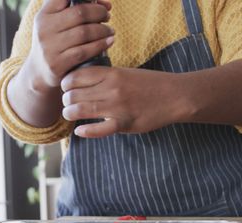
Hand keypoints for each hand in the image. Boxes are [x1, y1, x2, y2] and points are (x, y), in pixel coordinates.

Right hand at [28, 0, 114, 89]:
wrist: (39, 72)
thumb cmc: (54, 42)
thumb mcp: (55, 22)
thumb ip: (73, 9)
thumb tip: (105, 4)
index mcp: (44, 15)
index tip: (100, 4)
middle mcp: (44, 29)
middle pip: (79, 13)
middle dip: (99, 13)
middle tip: (107, 17)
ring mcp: (49, 48)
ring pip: (84, 33)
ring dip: (103, 30)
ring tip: (110, 31)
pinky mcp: (57, 64)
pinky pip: (84, 51)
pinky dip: (100, 45)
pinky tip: (109, 42)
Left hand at [61, 67, 193, 137]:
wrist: (175, 96)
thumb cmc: (149, 83)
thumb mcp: (125, 72)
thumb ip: (104, 76)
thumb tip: (80, 80)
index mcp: (111, 73)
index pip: (76, 76)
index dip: (66, 83)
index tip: (66, 88)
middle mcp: (111, 89)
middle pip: (74, 94)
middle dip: (66, 100)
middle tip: (67, 103)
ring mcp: (117, 107)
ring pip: (81, 110)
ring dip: (70, 114)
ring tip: (71, 115)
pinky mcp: (124, 124)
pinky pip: (98, 129)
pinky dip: (85, 131)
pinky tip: (80, 130)